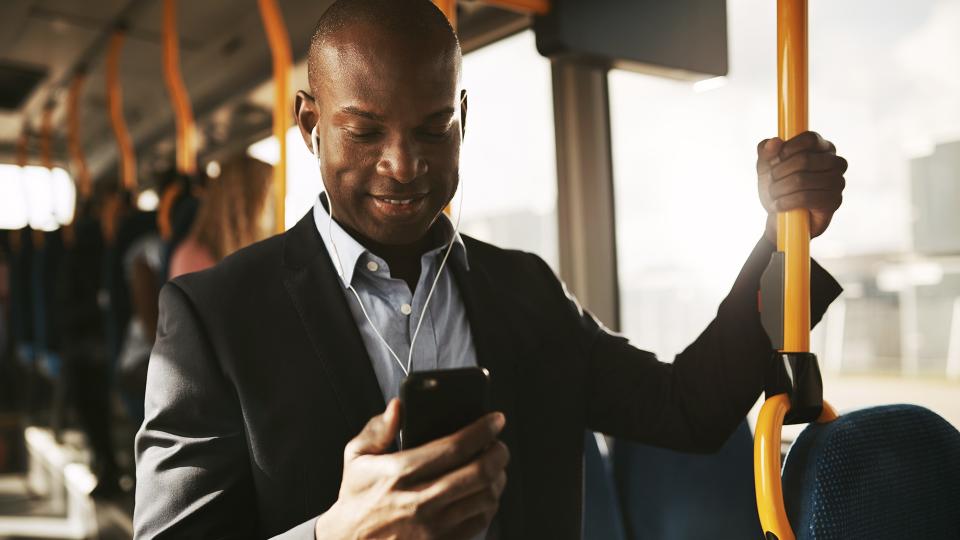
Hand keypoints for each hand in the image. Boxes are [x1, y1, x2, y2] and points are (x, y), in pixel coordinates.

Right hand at [316, 399, 508, 538]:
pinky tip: (485, 492)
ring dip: (498, 479)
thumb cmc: (357, 496)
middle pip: (478, 473)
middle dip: (498, 453)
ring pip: (485, 498)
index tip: (496, 420)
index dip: (482, 430)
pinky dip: (490, 504)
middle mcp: (419, 501)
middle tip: (500, 444)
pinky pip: (480, 522)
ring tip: (495, 468)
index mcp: (400, 472)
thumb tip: (399, 405)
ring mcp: (432, 527)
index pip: (454, 447)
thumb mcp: (356, 457)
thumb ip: (378, 429)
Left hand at [756, 131, 846, 243]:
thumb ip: (766, 150)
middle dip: (779, 172)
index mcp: (822, 147)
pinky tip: (779, 205)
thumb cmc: (777, 187)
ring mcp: (838, 181)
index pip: (810, 138)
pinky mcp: (835, 201)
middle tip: (770, 182)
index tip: (774, 160)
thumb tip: (774, 141)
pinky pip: (807, 198)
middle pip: (804, 159)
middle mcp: (835, 162)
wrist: (780, 217)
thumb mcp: (765, 166)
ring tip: (773, 195)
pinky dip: (786, 202)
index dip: (788, 148)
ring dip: (780, 189)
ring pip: (802, 180)